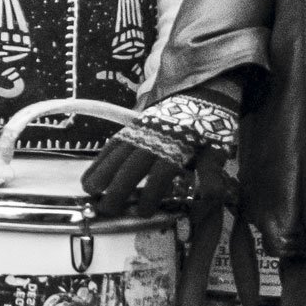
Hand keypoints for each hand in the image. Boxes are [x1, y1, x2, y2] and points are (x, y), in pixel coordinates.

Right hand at [83, 90, 238, 216]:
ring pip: (117, 151)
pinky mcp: (134, 125)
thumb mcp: (217, 149)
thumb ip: (211, 175)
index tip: (143, 212)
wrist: (203, 92)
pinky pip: (114, 142)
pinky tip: (93, 170)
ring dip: (102, 171)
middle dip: (117, 187)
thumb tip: (209, 200)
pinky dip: (101, 157)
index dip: (149, 194)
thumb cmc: (209, 126)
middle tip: (107, 208)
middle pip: (131, 164)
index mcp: (177, 145)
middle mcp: (154, 136)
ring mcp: (141, 128)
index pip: (160, 173)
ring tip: (89, 190)